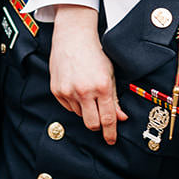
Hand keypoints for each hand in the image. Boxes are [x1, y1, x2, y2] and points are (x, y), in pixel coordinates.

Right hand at [49, 6, 124, 144]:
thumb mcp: (111, 74)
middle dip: (97, 126)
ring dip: (85, 109)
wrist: (73, 37)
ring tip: (87, 91)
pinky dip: (74, 103)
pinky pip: (68, 106)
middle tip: (100, 119)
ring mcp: (68, 91)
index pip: (107, 118)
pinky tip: (77, 88)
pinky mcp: (57, 90)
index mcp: (102, 86)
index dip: (110, 133)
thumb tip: (120, 117)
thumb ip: (115, 98)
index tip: (111, 140)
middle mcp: (84, 91)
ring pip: (79, 115)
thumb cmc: (95, 53)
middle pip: (91, 123)